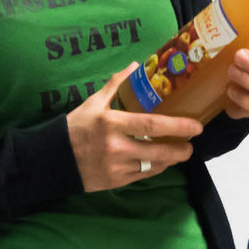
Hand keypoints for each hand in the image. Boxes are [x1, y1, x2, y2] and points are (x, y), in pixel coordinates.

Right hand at [66, 62, 203, 192]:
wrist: (52, 159)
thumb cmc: (74, 127)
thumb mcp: (93, 103)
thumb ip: (116, 85)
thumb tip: (136, 65)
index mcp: (111, 123)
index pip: (151, 126)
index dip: (178, 127)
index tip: (196, 127)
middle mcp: (116, 147)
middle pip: (158, 151)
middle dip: (180, 150)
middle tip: (191, 144)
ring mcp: (116, 167)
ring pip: (153, 166)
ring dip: (170, 160)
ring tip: (180, 152)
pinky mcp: (115, 182)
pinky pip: (143, 176)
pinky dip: (155, 169)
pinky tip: (161, 162)